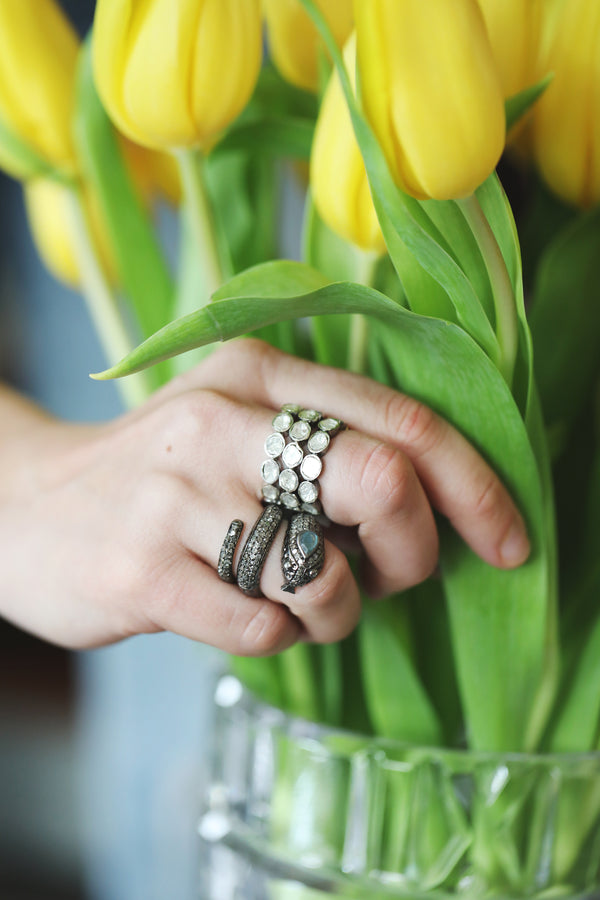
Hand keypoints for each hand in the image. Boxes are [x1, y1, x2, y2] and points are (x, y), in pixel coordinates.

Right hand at [0, 339, 529, 652]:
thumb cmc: (164, 479)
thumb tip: (445, 503)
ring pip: (323, 576)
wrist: (26, 510)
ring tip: (295, 597)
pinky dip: (277, 634)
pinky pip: (264, 627)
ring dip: (335, 610)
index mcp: (260, 371)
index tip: (509, 544)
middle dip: (414, 552)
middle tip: (391, 577)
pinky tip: (238, 609)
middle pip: (380, 484)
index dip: (476, 489)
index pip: (403, 424)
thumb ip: (334, 442)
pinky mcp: (142, 573)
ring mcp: (176, 496)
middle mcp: (220, 419)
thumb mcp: (243, 427)